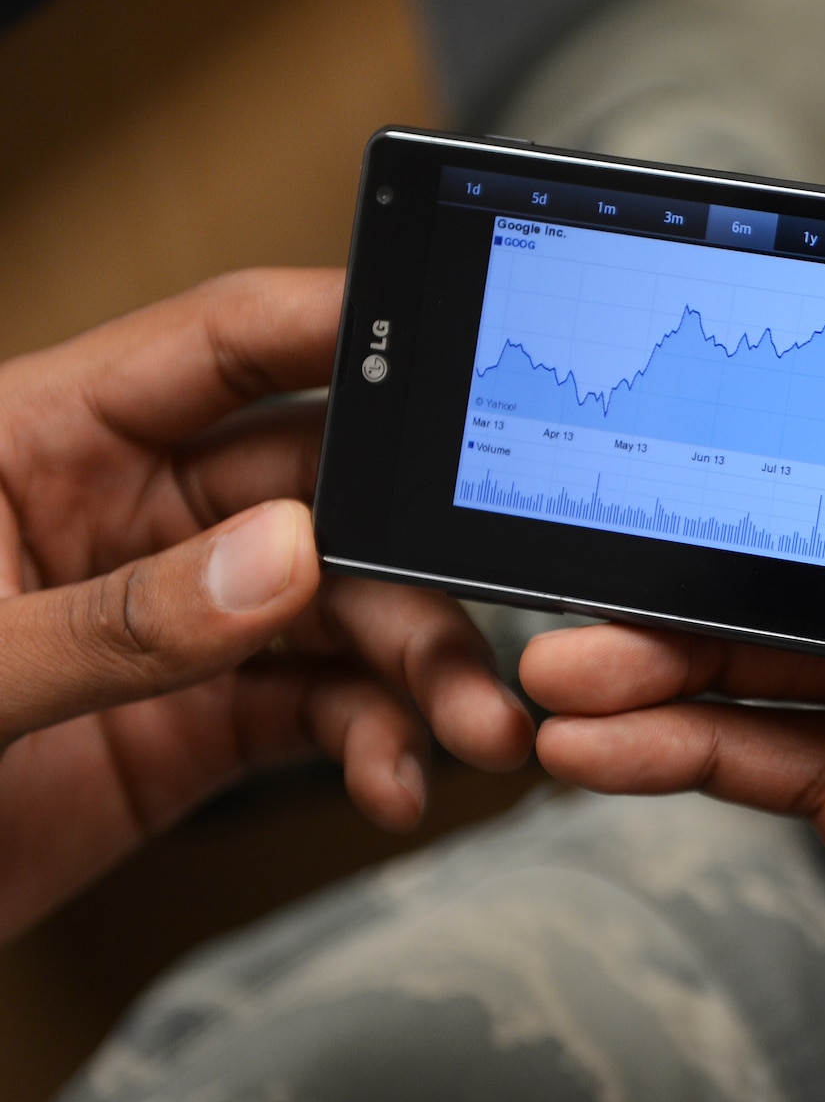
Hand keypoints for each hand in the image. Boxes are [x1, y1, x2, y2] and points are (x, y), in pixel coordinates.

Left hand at [0, 269, 533, 942]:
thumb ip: (118, 620)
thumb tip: (282, 559)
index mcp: (42, 443)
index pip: (219, 345)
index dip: (338, 323)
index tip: (452, 333)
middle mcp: (127, 521)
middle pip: (323, 489)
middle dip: (421, 546)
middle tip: (502, 595)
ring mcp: (172, 625)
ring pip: (345, 610)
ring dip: (425, 665)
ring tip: (473, 726)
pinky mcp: (196, 727)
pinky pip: (323, 712)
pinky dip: (380, 743)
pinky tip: (398, 778)